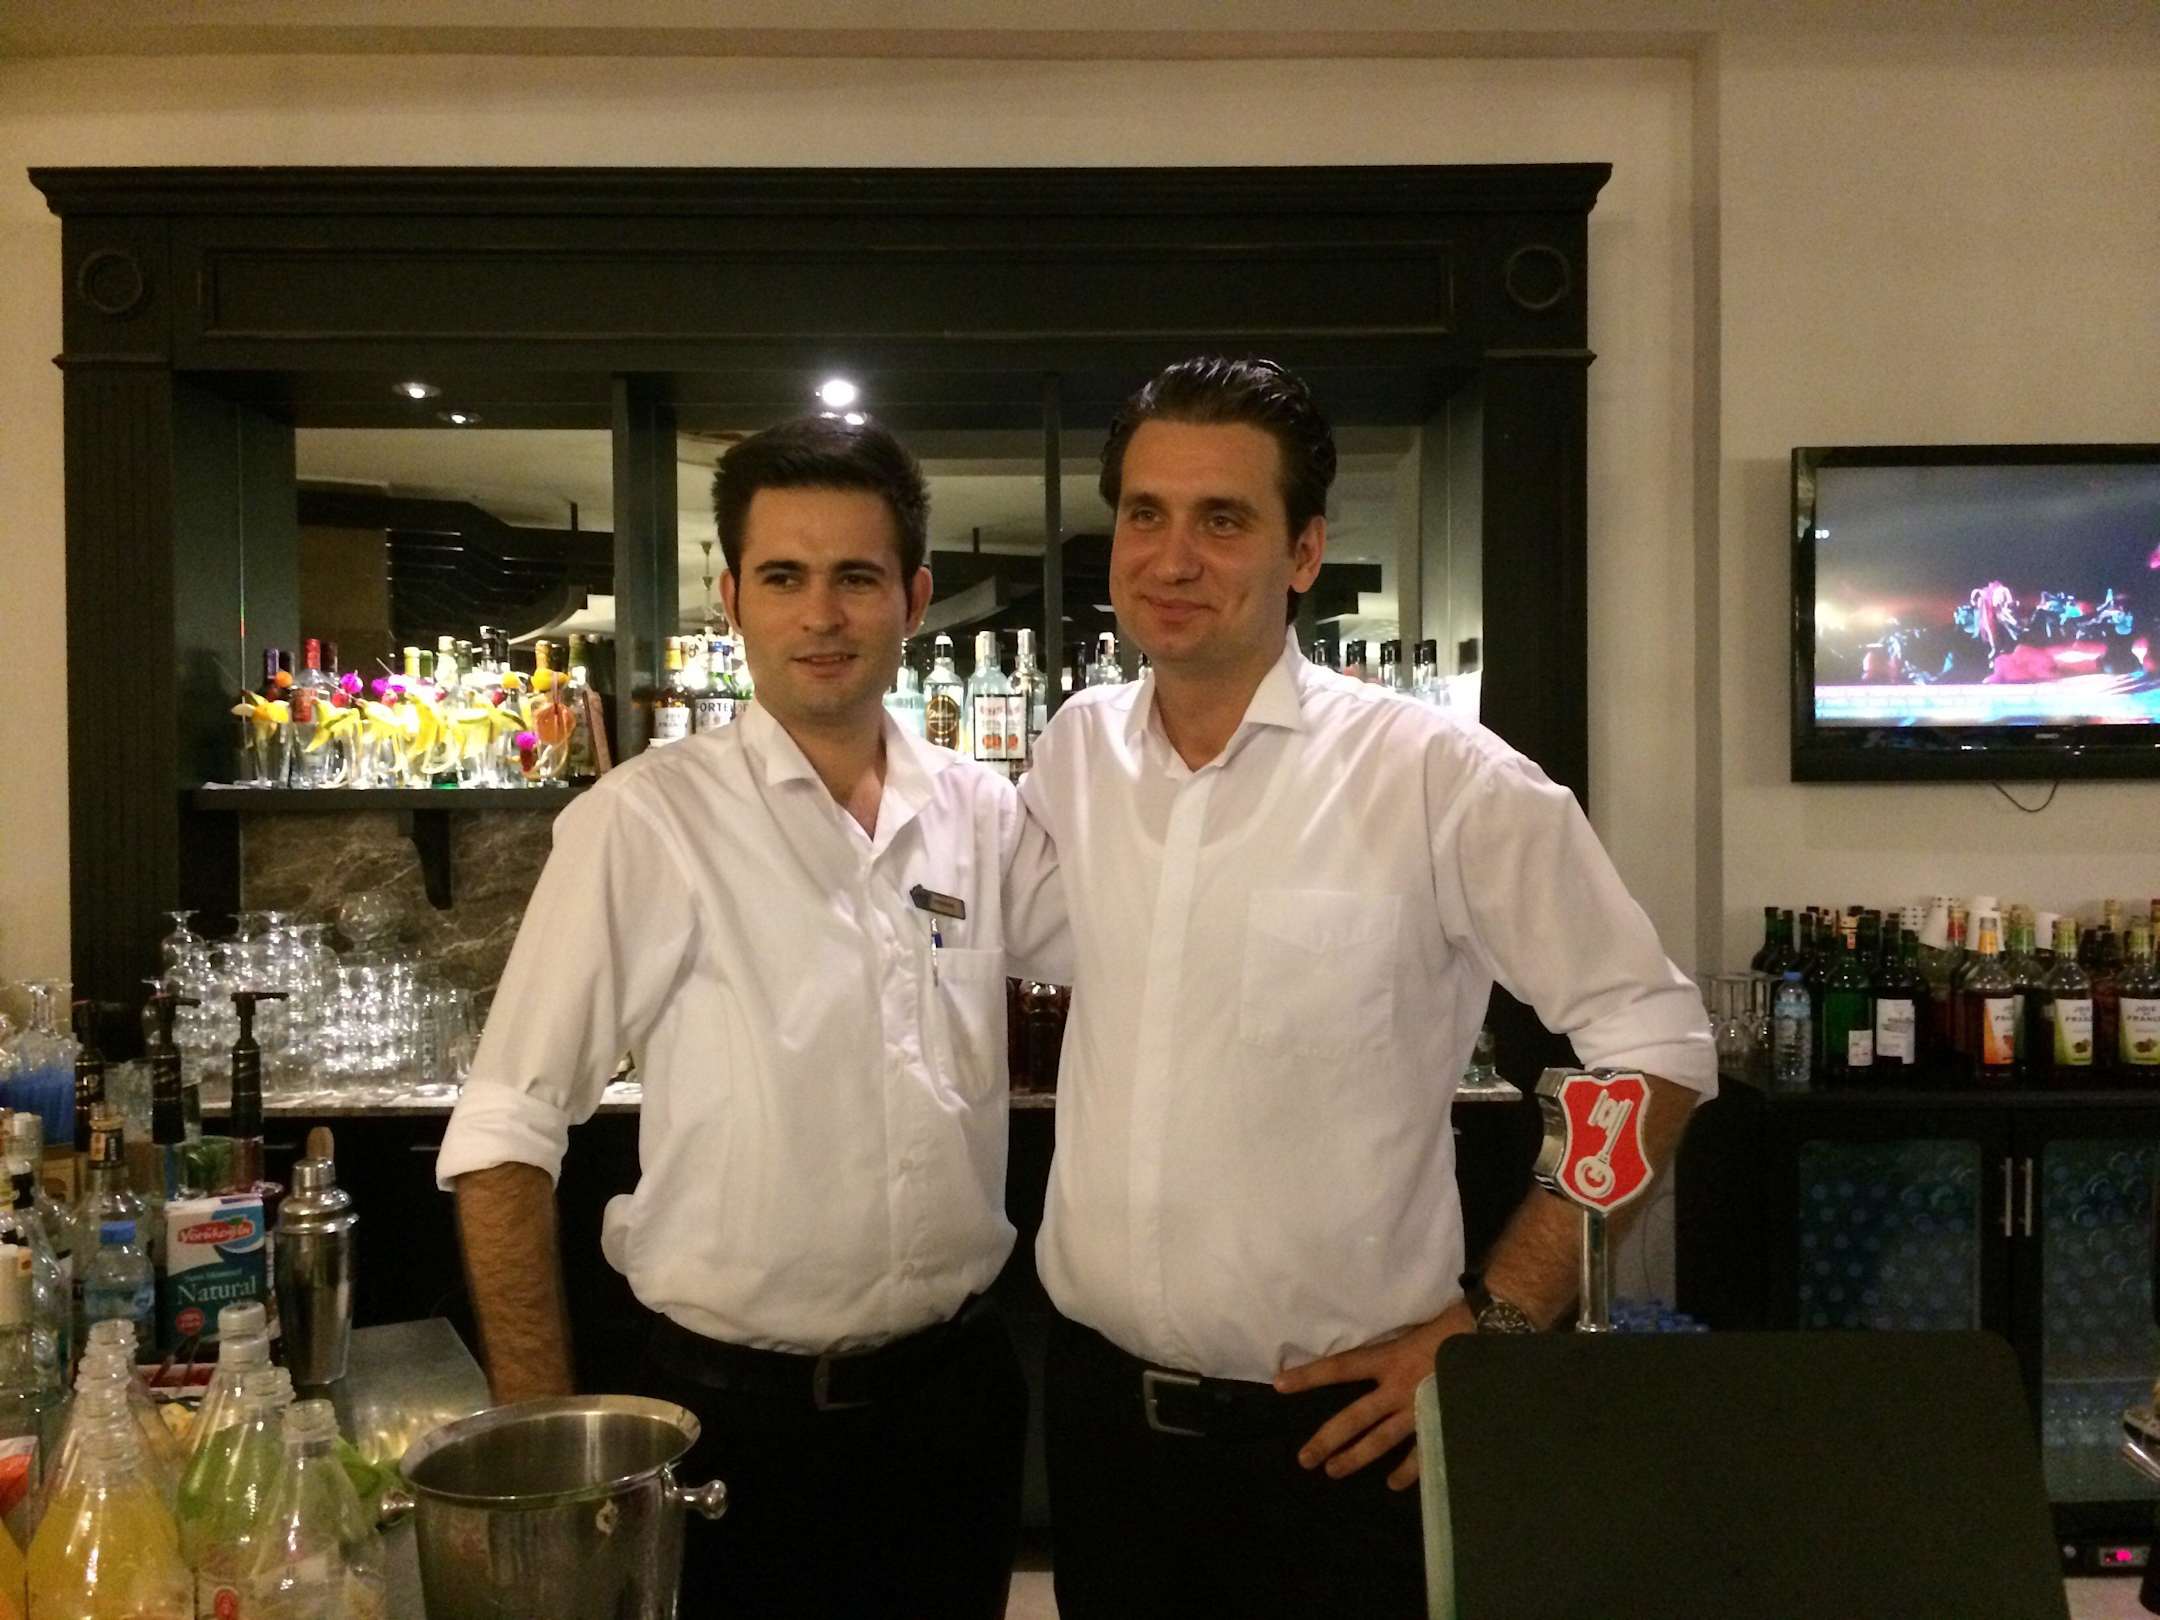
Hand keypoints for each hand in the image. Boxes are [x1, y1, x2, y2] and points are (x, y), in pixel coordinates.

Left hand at [1273, 1302, 1472, 1490]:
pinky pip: (1421, 1454)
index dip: (1309, 1376)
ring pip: (1381, 1441)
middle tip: (1304, 1460)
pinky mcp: (1442, 1422)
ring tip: (1333, 1471)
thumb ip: (1393, 1340)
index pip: (1340, 1367)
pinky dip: (1407, 1471)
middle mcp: (1398, 1388)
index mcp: (1389, 1358)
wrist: (1494, 1333)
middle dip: (1328, 1440)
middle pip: (1354, 1418)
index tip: (1279, 1385)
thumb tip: (1371, 1338)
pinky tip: (1394, 1484)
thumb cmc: (1454, 1320)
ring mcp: (1419, 1410)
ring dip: (1357, 1458)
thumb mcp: (1414, 1325)